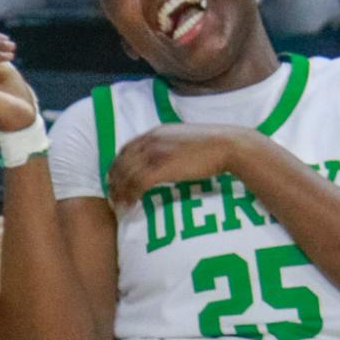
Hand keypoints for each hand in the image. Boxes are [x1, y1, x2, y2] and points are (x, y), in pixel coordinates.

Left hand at [106, 124, 243, 210]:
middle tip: (113, 197)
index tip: (116, 180)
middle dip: (114, 181)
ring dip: (120, 192)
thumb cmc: (212, 145)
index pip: (126, 149)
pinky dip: (131, 195)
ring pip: (127, 174)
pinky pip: (138, 183)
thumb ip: (169, 146)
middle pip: (122, 162)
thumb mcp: (184, 140)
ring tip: (119, 206)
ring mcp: (156, 153)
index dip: (117, 166)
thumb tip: (166, 159)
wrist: (227, 145)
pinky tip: (130, 205)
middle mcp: (151, 140)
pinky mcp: (163, 167)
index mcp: (155, 132)